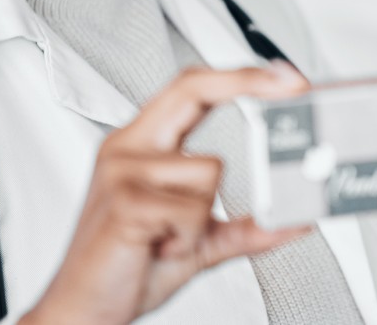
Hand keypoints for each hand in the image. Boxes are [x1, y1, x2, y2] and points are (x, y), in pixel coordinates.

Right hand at [22, 64, 311, 324]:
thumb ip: (248, 226)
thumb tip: (294, 220)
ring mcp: (123, 172)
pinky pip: (192, 210)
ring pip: (209, 170)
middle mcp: (129, 149)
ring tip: (171, 238)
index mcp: (142, 145)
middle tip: (293, 87)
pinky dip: (188, 239)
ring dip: (202, 217)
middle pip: (192, 90)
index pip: (191, 89)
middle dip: (247, 82)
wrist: (81, 309)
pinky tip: (161, 248)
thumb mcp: (202, 240)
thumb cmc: (130, 266)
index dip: (238, 75)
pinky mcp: (125, 203)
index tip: (283, 75)